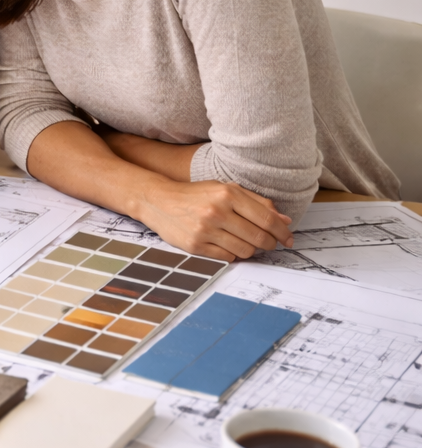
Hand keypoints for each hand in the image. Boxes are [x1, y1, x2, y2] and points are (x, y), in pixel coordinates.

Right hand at [134, 179, 293, 260]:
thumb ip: (256, 202)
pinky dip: (233, 254)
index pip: (266, 219)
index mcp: (227, 194)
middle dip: (270, 244)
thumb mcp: (225, 190)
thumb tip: (284, 220)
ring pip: (245, 250)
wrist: (158, 201)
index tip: (289, 239)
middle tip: (270, 244)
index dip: (283, 232)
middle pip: (258, 237)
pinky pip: (227, 257)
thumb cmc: (196, 195)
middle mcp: (216, 212)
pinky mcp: (194, 245)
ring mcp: (204, 230)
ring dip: (252, 250)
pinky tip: (229, 245)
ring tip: (247, 243)